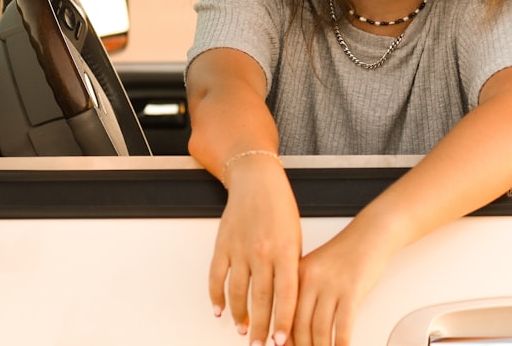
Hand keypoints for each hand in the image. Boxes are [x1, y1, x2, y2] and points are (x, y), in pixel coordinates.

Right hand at [209, 157, 300, 345]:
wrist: (257, 181)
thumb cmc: (281, 208)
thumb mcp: (295, 237)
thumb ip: (291, 267)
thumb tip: (287, 301)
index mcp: (285, 250)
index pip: (286, 294)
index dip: (283, 321)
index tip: (280, 341)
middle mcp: (262, 252)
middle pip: (261, 299)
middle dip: (261, 327)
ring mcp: (240, 249)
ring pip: (237, 293)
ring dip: (239, 316)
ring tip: (244, 331)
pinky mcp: (222, 245)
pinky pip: (217, 277)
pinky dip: (216, 297)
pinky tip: (219, 311)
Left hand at [291, 222, 394, 345]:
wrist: (372, 233)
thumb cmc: (347, 252)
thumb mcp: (318, 267)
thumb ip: (305, 292)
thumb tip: (297, 326)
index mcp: (297, 273)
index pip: (284, 314)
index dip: (284, 338)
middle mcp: (311, 278)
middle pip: (299, 326)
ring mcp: (331, 284)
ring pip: (320, 330)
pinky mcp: (352, 290)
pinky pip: (343, 326)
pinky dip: (342, 344)